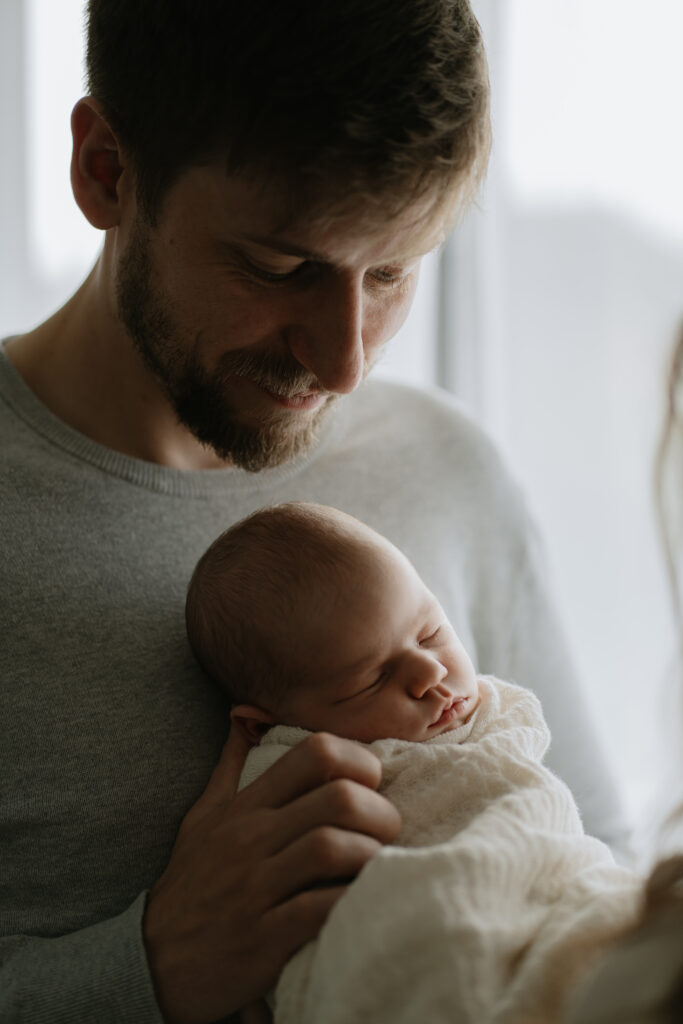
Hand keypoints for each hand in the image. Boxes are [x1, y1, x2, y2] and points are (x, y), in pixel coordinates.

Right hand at [143, 727, 400, 1023]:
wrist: (157, 964)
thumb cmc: (191, 884)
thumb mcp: (201, 819)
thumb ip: (229, 768)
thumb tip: (242, 718)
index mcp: (245, 806)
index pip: (313, 753)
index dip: (359, 759)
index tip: (372, 783)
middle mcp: (251, 839)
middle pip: (337, 798)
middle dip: (379, 811)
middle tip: (389, 829)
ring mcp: (256, 888)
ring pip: (333, 848)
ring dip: (370, 855)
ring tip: (380, 865)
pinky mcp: (264, 938)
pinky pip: (321, 908)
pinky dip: (350, 901)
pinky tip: (360, 902)